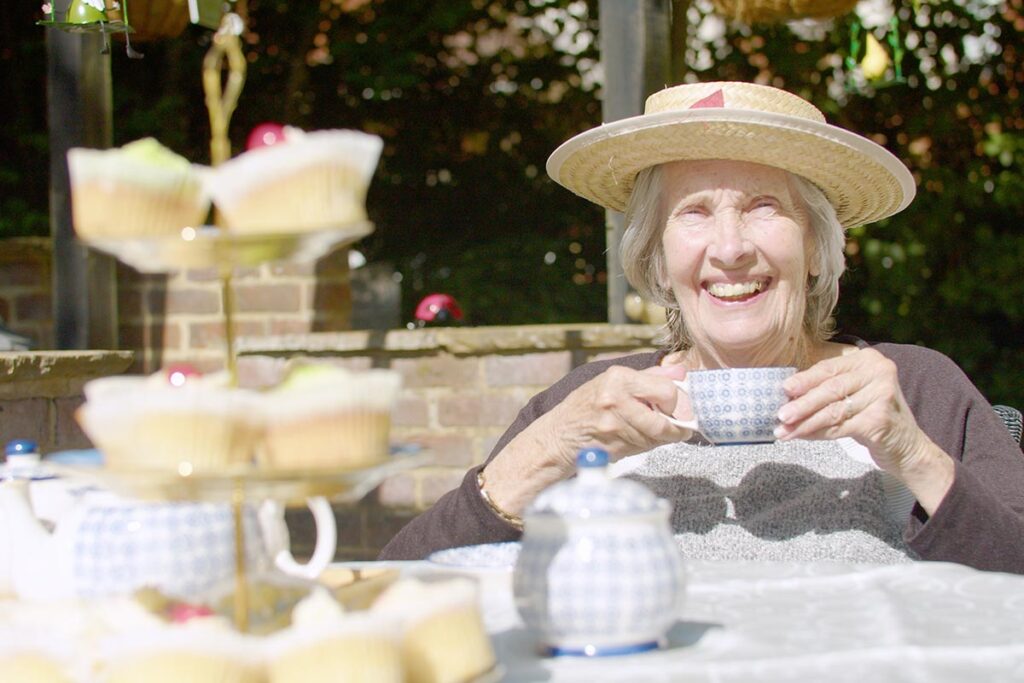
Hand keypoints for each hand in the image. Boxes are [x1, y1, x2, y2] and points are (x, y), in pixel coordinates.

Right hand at [549, 363, 694, 464]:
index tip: (673, 406)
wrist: (559, 435)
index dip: (675, 402)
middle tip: (674, 426)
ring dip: (661, 438)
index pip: (667, 391)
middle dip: (674, 426)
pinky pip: (645, 448)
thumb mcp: (613, 381)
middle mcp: (614, 399)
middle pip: (664, 420)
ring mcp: (613, 425)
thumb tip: (681, 371)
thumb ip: (650, 376)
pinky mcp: (613, 446)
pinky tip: (636, 438)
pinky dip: (648, 445)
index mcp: (618, 378)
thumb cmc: (587, 406)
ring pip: (656, 437)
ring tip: (647, 430)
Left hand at [774, 348, 953, 511]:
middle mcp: (879, 372)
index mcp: (869, 359)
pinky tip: (803, 437)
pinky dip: (818, 433)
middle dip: (801, 403)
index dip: (803, 380)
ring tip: (784, 431)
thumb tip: (787, 395)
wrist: (909, 447)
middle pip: (830, 389)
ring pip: (833, 410)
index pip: (828, 369)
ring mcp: (883, 395)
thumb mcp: (853, 395)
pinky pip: (840, 427)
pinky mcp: (880, 420)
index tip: (782, 390)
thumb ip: (827, 389)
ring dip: (804, 422)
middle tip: (779, 415)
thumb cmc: (872, 416)